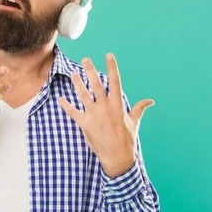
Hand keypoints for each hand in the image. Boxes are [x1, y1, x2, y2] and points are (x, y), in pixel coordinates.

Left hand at [57, 53, 154, 177]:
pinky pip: (73, 112)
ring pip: (83, 95)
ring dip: (77, 83)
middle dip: (90, 70)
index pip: (115, 81)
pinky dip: (66, 105)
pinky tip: (60, 99)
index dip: (112, 67)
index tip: (108, 55)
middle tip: (85, 59)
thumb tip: (150, 101)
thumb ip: (139, 108)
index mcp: (118, 104)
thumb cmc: (126, 139)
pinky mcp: (85, 124)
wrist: (117, 156)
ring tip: (73, 74)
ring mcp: (94, 115)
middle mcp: (105, 107)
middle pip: (96, 84)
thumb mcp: (134, 121)